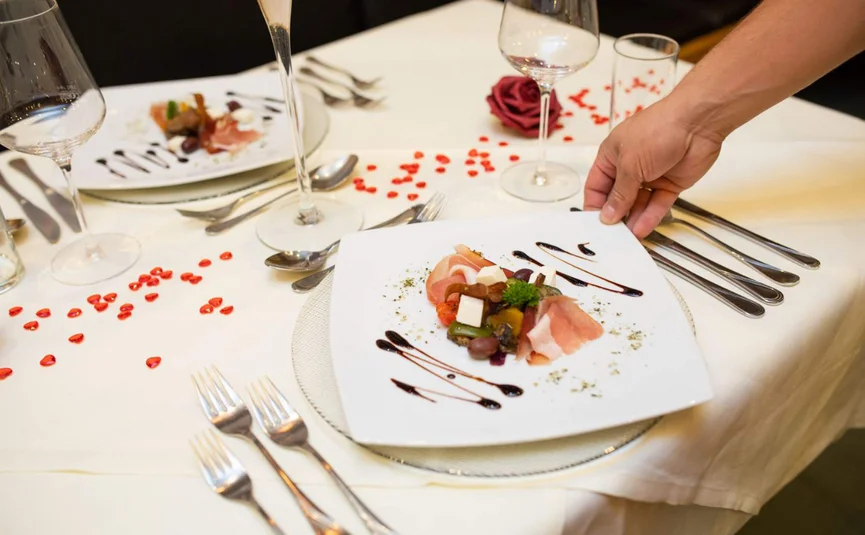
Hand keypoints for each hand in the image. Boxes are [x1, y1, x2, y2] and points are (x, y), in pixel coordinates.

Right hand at [583, 98, 724, 237]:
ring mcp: (650, 176)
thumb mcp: (629, 163)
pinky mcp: (670, 184)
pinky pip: (657, 204)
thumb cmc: (657, 130)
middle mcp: (629, 167)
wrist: (697, 123)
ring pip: (638, 204)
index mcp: (612, 156)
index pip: (597, 186)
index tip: (594, 224)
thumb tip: (607, 215)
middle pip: (617, 198)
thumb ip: (620, 193)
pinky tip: (642, 229)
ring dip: (632, 220)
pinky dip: (650, 217)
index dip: (594, 205)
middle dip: (614, 216)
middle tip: (611, 236)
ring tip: (628, 238)